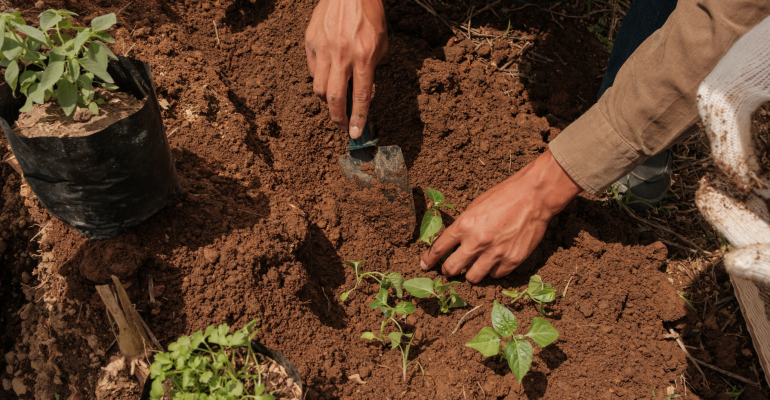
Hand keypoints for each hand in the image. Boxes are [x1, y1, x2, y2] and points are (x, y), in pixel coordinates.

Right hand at [305, 0, 386, 138]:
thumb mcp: (380, 43)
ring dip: (328, 99)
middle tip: (342, 125)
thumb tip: (361, 90)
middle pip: (334, 99)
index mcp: (364, 57)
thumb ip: (371, 68)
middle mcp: (342, 55)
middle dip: (338, 118)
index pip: (361, 97)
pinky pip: (312, 70)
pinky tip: (328, 74)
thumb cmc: (369, 14)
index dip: (358, 119)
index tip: (356, 134)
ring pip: (319, 88)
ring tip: (336, 98)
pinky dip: (320, 78)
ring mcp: (323, 49)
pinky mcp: (310, 42)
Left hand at [420, 150, 582, 282]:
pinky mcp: (512, 260)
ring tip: (474, 267)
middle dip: (448, 270)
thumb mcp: (475, 206)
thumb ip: (463, 226)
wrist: (533, 196)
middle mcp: (477, 241)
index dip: (428, 260)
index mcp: (464, 225)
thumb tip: (453, 242)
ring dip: (470, 273)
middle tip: (449, 270)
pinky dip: (493, 271)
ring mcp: (495, 253)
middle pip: (452, 268)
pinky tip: (494, 263)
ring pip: (473, 277)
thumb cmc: (504, 196)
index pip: (439, 248)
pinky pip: (495, 275)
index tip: (424, 265)